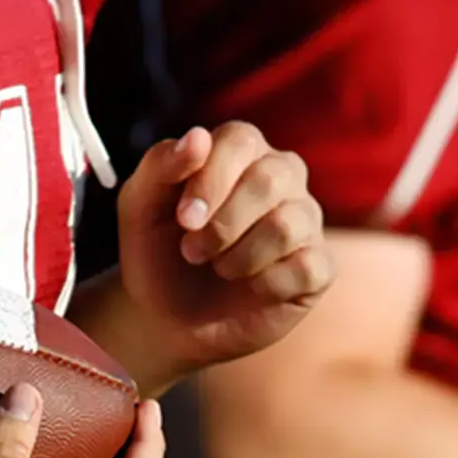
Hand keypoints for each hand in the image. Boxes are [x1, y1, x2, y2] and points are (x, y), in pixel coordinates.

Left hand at [115, 122, 332, 372]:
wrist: (170, 320)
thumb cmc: (158, 254)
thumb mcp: (140, 208)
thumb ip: (159, 165)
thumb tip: (198, 137)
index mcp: (240, 152)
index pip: (240, 140)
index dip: (211, 179)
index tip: (183, 219)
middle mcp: (282, 176)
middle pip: (270, 179)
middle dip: (222, 224)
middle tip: (192, 252)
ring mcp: (305, 220)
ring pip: (287, 226)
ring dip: (238, 258)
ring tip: (218, 269)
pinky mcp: (318, 267)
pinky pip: (306, 267)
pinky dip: (266, 285)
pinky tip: (249, 289)